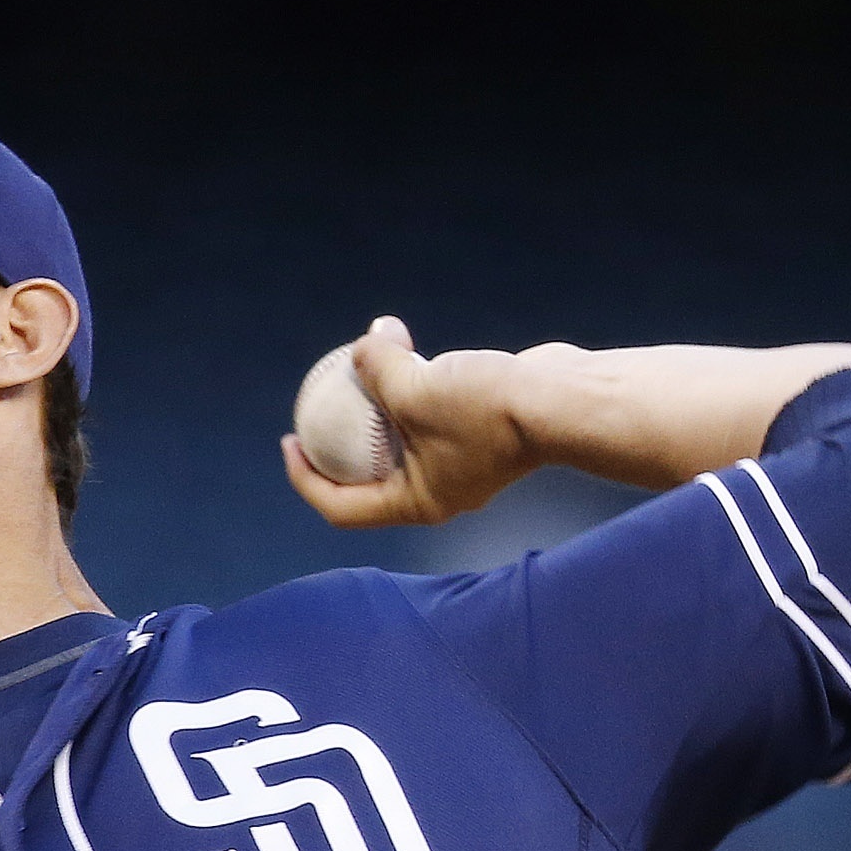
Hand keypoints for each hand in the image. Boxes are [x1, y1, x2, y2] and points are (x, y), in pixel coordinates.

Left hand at [282, 316, 560, 528]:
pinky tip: (399, 345)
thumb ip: (377, 368)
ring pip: (400, 435)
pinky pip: (428, 411)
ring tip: (357, 361)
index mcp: (415, 502)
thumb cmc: (487, 408)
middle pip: (367, 473)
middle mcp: (436, 489)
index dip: (305, 479)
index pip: (341, 505)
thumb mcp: (414, 388)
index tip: (288, 442)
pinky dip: (409, 385)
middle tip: (312, 406)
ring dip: (376, 399)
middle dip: (336, 438)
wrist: (562, 399)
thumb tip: (363, 344)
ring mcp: (459, 462)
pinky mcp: (477, 430)